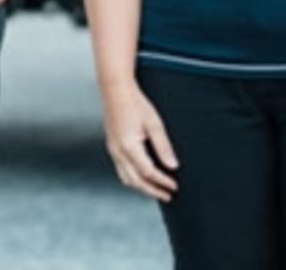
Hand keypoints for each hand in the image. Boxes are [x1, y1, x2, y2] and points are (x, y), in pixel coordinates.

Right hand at [102, 81, 178, 200]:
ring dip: (141, 187)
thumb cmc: (134, 102)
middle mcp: (118, 151)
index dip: (163, 182)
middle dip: (152, 191)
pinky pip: (120, 170)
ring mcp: (112, 150)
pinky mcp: (111, 146)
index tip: (174, 187)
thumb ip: (163, 147)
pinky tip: (141, 176)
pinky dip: (132, 178)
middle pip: (136, 181)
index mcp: (129, 146)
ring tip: (155, 190)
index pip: (148, 172)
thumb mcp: (154, 124)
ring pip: (126, 178)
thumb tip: (172, 165)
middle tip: (167, 195)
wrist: (115, 90)